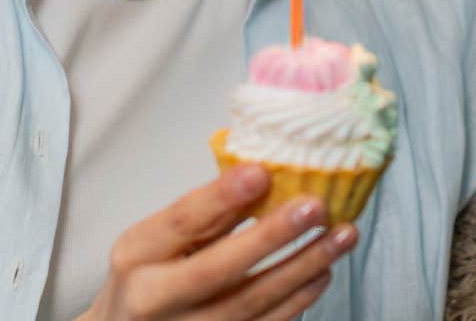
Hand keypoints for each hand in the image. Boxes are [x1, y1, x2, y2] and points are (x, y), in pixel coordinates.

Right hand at [77, 164, 356, 319]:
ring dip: (301, 268)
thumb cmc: (147, 279)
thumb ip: (203, 216)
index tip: (261, 173)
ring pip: (250, 304)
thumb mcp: (156, 240)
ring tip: (339, 237)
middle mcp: (155, 300)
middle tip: (314, 207)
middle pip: (217, 269)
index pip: (181, 222)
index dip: (221, 197)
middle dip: (270, 236)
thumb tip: (260, 177)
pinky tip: (321, 273)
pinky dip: (297, 301)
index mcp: (136, 257)